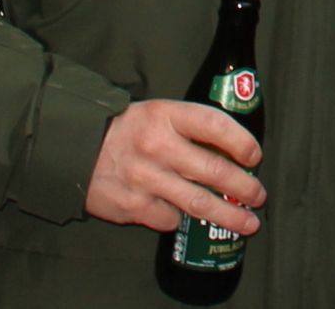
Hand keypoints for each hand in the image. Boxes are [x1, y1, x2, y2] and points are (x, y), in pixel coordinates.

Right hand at [85, 99, 263, 235]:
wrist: (75, 148)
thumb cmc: (130, 130)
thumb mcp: (160, 113)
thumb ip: (192, 127)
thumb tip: (236, 150)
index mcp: (166, 116)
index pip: (214, 125)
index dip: (241, 142)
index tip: (255, 156)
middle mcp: (157, 147)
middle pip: (213, 170)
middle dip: (243, 187)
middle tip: (260, 196)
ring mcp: (144, 179)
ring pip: (197, 202)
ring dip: (227, 215)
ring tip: (248, 223)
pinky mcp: (130, 206)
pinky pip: (168, 219)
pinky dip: (180, 218)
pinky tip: (185, 215)